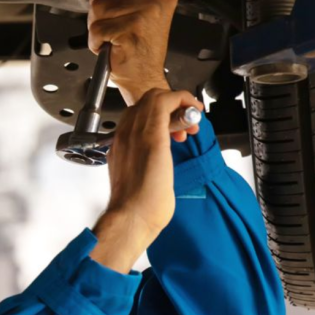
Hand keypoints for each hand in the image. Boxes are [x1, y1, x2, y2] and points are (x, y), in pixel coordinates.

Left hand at [86, 0, 177, 106]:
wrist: (144, 78)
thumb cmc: (136, 45)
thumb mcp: (126, 5)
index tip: (116, 2)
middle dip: (99, 4)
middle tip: (113, 23)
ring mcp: (148, 12)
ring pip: (99, 6)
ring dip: (97, 25)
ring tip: (114, 36)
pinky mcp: (134, 29)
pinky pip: (97, 27)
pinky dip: (96, 41)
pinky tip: (112, 46)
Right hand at [90, 89, 204, 273]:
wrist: (131, 218)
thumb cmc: (136, 208)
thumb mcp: (137, 180)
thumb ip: (144, 165)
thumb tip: (158, 164)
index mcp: (120, 144)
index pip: (139, 114)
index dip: (162, 116)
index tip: (177, 129)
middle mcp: (124, 133)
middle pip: (147, 101)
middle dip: (172, 108)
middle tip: (187, 126)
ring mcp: (135, 132)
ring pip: (156, 96)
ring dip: (180, 105)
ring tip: (191, 125)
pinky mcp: (152, 135)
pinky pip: (167, 101)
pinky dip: (184, 101)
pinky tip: (194, 114)